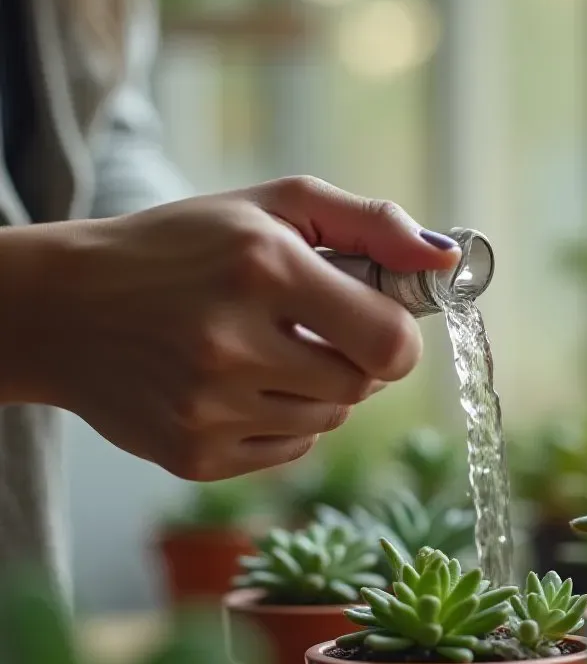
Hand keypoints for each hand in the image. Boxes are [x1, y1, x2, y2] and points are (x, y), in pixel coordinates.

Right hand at [18, 176, 459, 479]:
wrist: (64, 309)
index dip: (398, 337)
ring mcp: (210, 409)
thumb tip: (445, 259)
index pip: (390, 343)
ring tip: (265, 352)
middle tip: (312, 330)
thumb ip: (369, 224)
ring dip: (317, 390)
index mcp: (263, 269)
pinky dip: (283, 423)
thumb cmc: (181, 247)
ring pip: (328, 421)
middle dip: (354, 360)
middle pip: (361, 387)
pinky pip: (290, 452)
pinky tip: (238, 386)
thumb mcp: (273, 207)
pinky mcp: (194, 456)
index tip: (378, 321)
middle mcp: (233, 344)